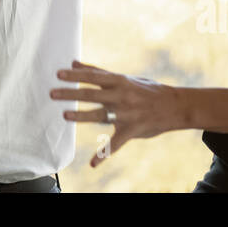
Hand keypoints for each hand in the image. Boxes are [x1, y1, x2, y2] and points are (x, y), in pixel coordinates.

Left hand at [51, 60, 188, 166]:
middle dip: (71, 93)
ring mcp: (126, 114)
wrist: (174, 106)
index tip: (59, 74)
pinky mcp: (131, 131)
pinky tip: (92, 163)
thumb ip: (98, 72)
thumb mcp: (125, 78)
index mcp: (119, 81)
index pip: (93, 77)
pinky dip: (103, 154)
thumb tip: (74, 63)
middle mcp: (121, 96)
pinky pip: (115, 144)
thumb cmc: (147, 89)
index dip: (76, 75)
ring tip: (65, 116)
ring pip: (100, 115)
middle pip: (92, 94)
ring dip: (81, 116)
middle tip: (53, 93)